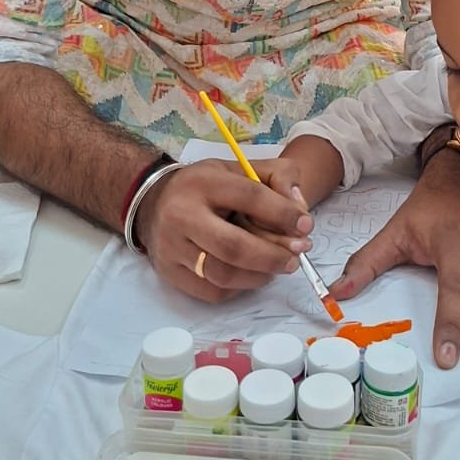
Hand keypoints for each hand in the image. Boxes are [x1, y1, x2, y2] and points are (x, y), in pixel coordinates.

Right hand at [134, 160, 313, 300]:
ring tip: (278, 266)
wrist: (154, 202)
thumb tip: (300, 209)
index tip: (306, 225)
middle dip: (273, 255)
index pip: (250, 197)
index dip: (283, 214)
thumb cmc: (206, 186)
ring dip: (260, 275)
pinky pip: (213, 291)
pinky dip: (240, 287)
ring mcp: (172, 248)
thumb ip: (278, 176)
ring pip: (224, 274)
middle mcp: (182, 215)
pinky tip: (252, 274)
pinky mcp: (170, 273)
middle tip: (297, 257)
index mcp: (203, 183)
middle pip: (234, 246)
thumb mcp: (240, 168)